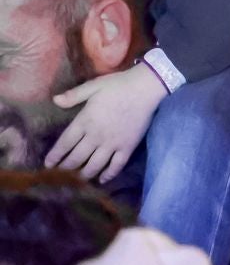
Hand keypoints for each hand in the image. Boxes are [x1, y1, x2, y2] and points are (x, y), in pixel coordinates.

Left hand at [45, 63, 167, 182]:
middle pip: (77, 158)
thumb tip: (54, 100)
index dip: (55, 155)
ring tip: (78, 179)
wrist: (146, 87)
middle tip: (60, 174)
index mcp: (85, 121)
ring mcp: (112, 143)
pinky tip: (102, 179)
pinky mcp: (127, 146)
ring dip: (83, 174)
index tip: (48, 164)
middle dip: (66, 168)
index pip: (65, 143)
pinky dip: (108, 175)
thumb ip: (74, 95)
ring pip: (94, 165)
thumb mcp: (93, 86)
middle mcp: (96, 136)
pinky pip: (116, 165)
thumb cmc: (118, 85)